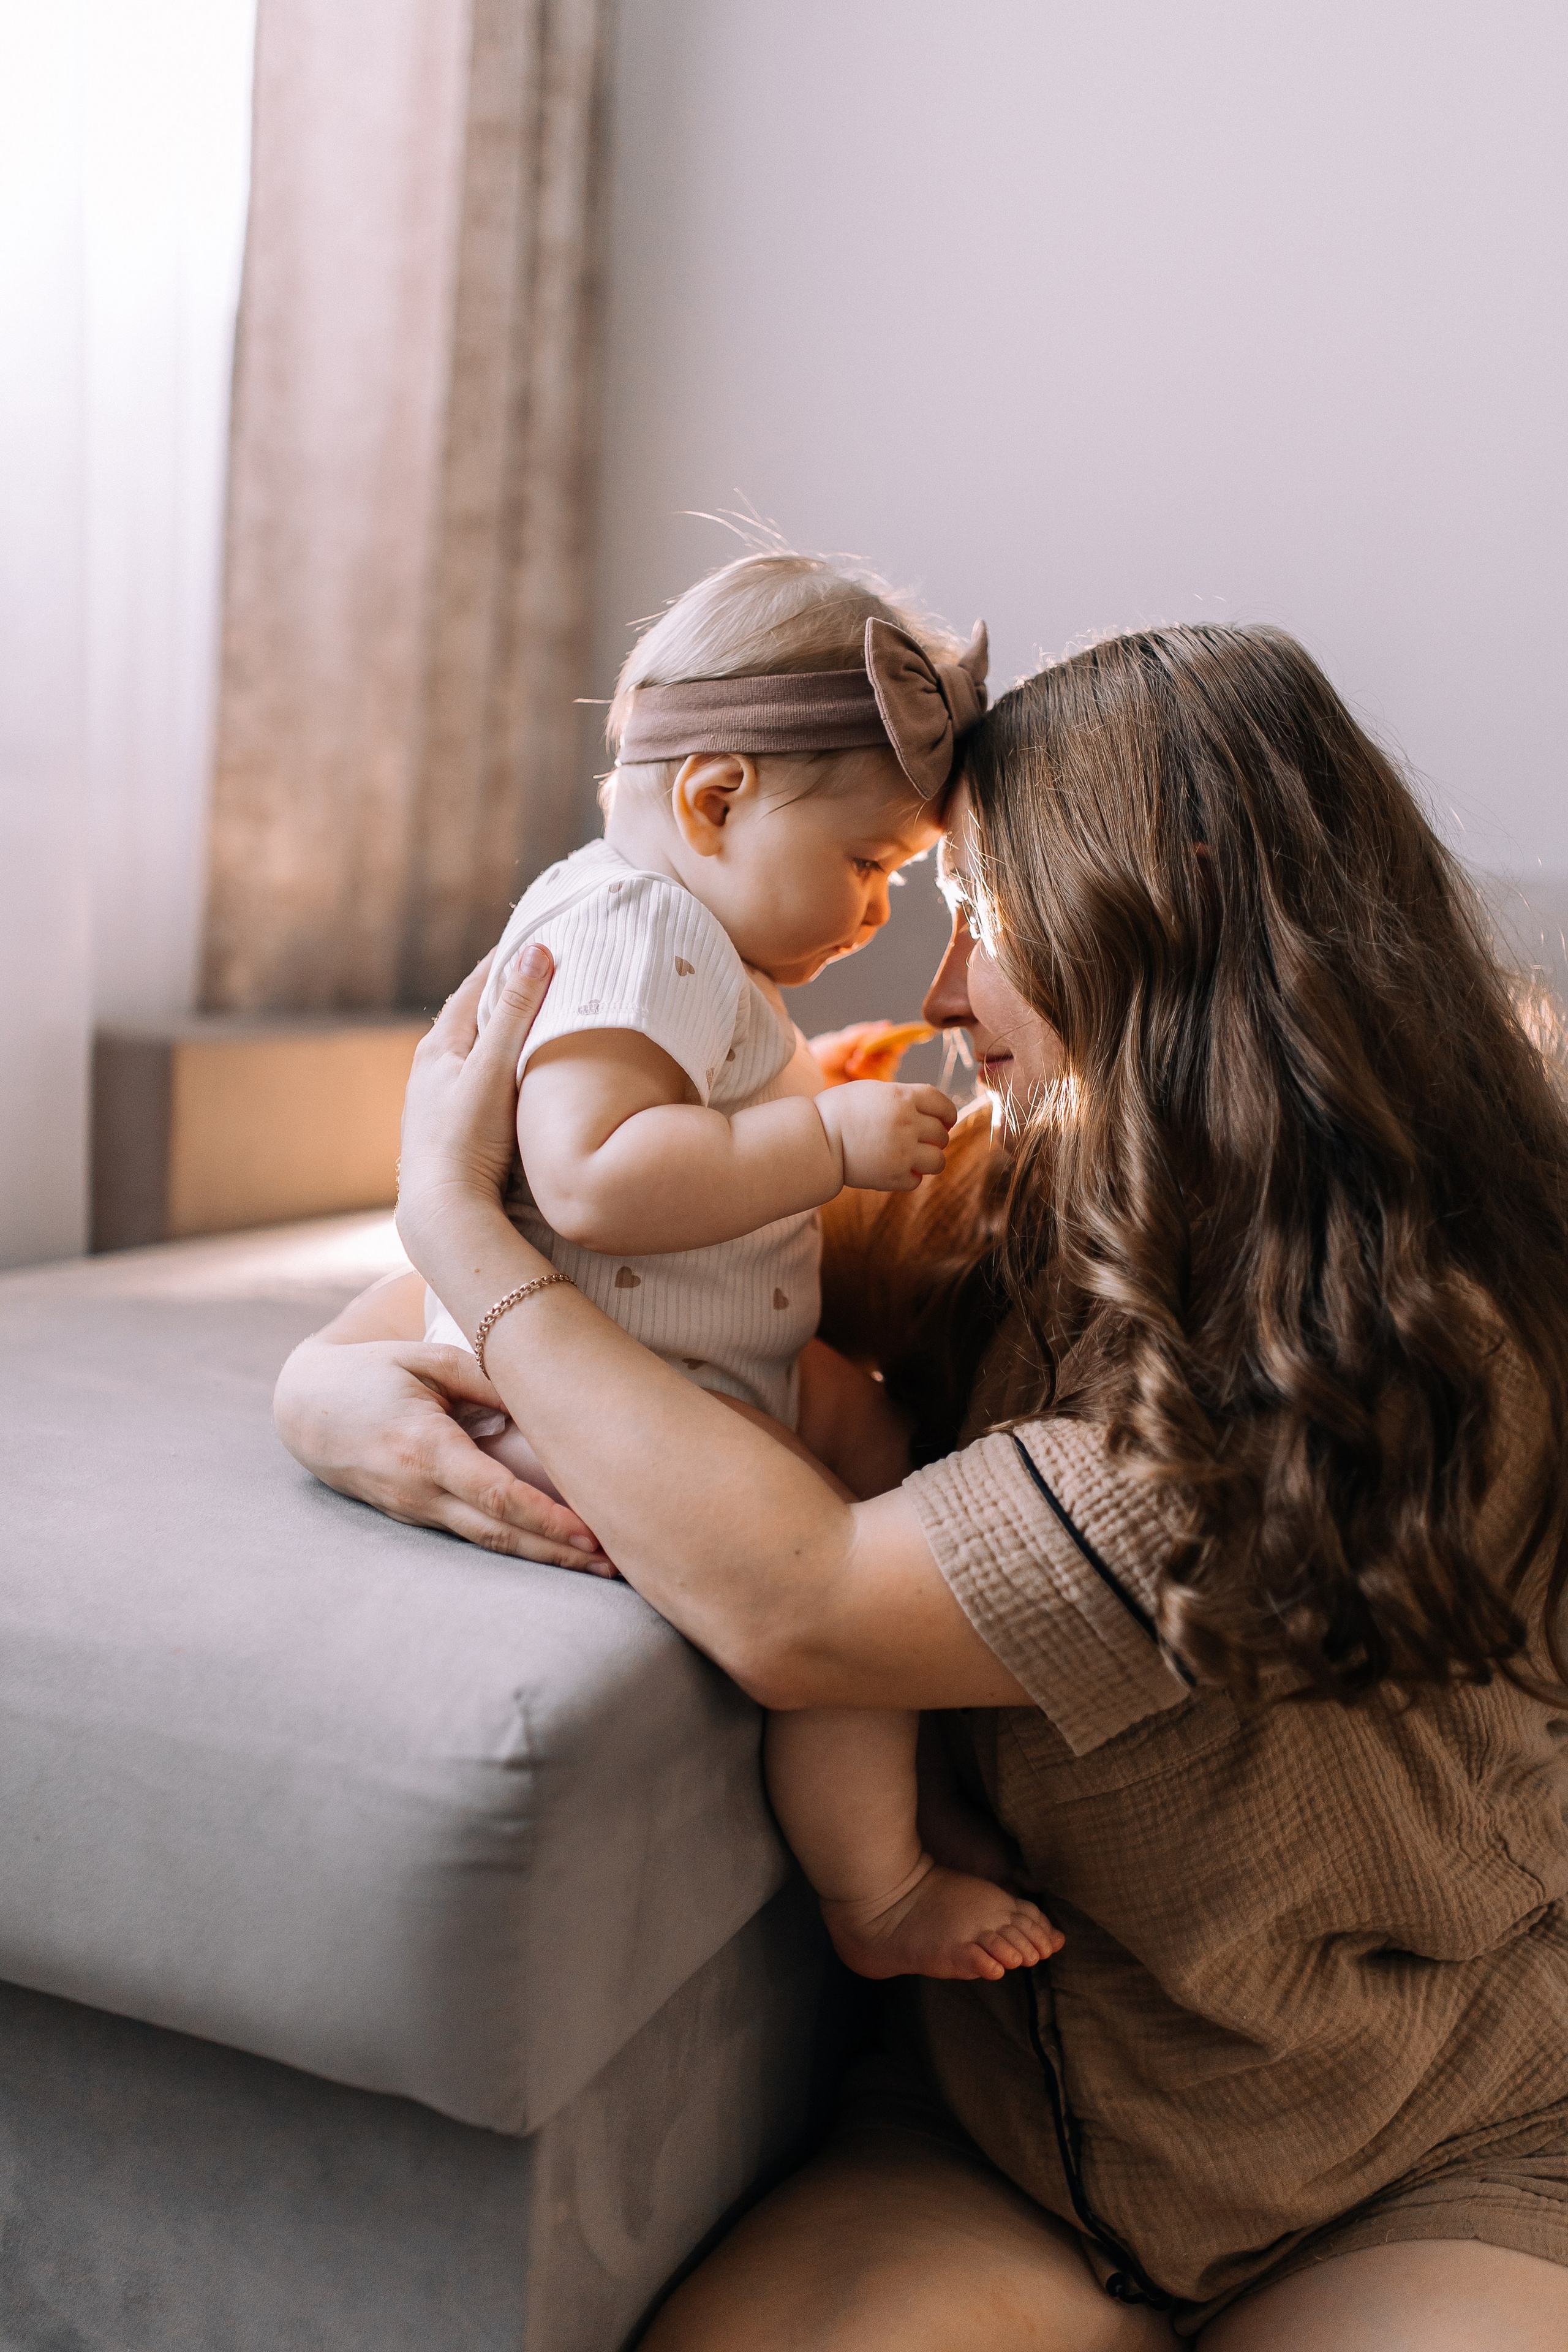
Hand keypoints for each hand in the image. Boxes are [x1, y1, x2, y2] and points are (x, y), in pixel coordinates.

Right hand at [273, 1332, 610, 1569]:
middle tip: (616, 1562)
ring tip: (599, 1565)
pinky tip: (551, 1551)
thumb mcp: (426, 1359)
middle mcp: (418, 1489)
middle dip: (558, 1552)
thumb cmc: (371, 1373)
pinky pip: (469, 1535)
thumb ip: (486, 1377)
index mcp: (423, 1447)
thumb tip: (547, 1397)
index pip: (496, 1495)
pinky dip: (513, 1546)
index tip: (591, 1531)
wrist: (304, 1408)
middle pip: (498, 1533)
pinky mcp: (412, 1516)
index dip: (545, 1518)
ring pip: (486, 1543)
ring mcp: (412, 1509)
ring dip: (543, 1556)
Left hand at [395, 942, 554, 1280]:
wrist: (444, 1213)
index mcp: (438, 1048)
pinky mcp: (448, 1131)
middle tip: (536, 971)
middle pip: (470, 1018)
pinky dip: (496, 1068)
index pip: (473, 987)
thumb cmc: (467, 1141)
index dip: (503, 961)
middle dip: (501, 994)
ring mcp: (435, 1103)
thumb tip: (537, 951)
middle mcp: (429, 1071)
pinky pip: (475, 1083)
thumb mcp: (495, 1069)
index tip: (532, 938)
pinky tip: (510, 1080)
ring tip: (528, 1020)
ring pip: (472, 1054)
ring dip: (497, 1034)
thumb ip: (516, 1012)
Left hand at [810, 1019, 934, 1085]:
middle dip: (880, 1053)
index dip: (896, 1042)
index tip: (896, 1040)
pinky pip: (879, 1085)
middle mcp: (870, 1066)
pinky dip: (868, 1074)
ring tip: (851, 1062)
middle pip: (892, 1059)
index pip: (890, 1045)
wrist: (804, 1077)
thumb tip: (888, 1025)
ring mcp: (868, 1082)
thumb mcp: (842, 1041)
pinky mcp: (866, 1097)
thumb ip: (865, 1034)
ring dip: (872, 1065)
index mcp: (866, 1050)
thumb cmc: (820, 1056)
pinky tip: (851, 1069)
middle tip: (861, 1051)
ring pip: (887, 1072)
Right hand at [816, 1080, 955, 1191]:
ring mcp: (902, 1152)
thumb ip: (902, 1098)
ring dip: (929, 1160)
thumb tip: (929, 1112)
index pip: (942, 1104)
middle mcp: (907, 1123)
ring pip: (937, 1160)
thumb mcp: (873, 1091)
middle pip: (941, 1134)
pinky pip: (916, 1180)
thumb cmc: (839, 1111)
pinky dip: (908, 1177)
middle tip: (920, 1140)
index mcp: (902, 1097)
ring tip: (914, 1159)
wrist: (815, 1139)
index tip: (946, 1121)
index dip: (948, 1114)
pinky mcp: (893, 1176)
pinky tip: (894, 1169)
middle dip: (935, 1137)